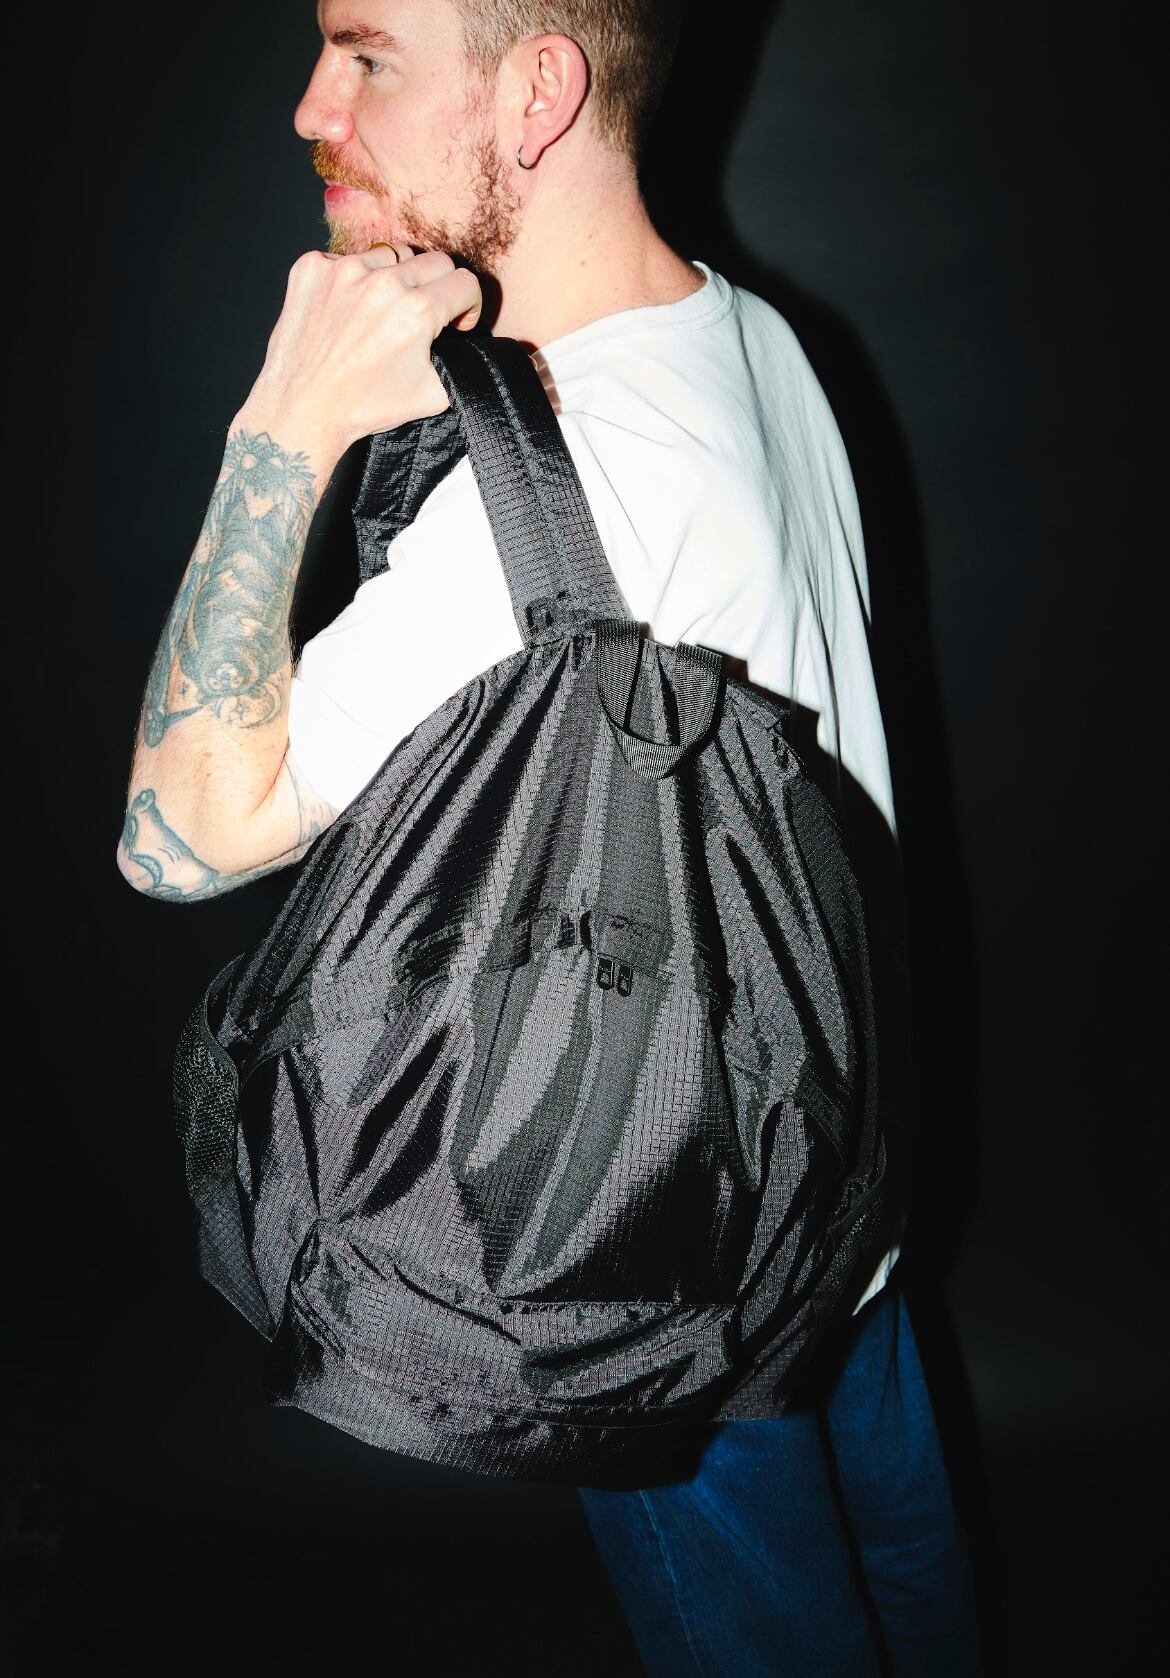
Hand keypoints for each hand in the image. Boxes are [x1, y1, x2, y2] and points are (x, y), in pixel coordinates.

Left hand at [232, 243, 481, 463]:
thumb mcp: (434, 395)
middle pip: (434, 261)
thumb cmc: (365, 406)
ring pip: (392, 255)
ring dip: (395, 279)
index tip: (455, 321)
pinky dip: (353, 280)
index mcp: (416, 312)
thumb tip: (468, 341)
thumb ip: (460, 359)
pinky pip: (347, 258)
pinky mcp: (311, 268)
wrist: (303, 409)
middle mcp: (381, 284)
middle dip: (438, 289)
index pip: (465, 282)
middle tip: (421, 317)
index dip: (468, 305)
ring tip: (381, 312)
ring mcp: (342, 271)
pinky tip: (347, 310)